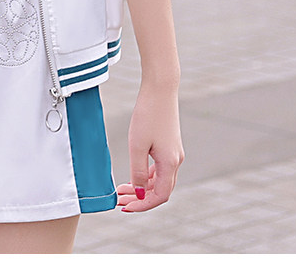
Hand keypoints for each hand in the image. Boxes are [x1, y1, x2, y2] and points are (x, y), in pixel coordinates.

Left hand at [116, 81, 183, 211]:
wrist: (160, 89)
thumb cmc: (147, 115)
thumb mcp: (137, 145)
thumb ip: (138, 171)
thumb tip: (139, 193)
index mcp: (170, 163)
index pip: (159, 196)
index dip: (142, 205)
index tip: (125, 206)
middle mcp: (176, 161)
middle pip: (160, 190)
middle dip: (140, 198)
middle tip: (120, 200)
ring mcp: (174, 152)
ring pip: (160, 179)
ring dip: (143, 187)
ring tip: (123, 188)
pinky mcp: (170, 144)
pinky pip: (160, 168)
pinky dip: (147, 175)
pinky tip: (135, 173)